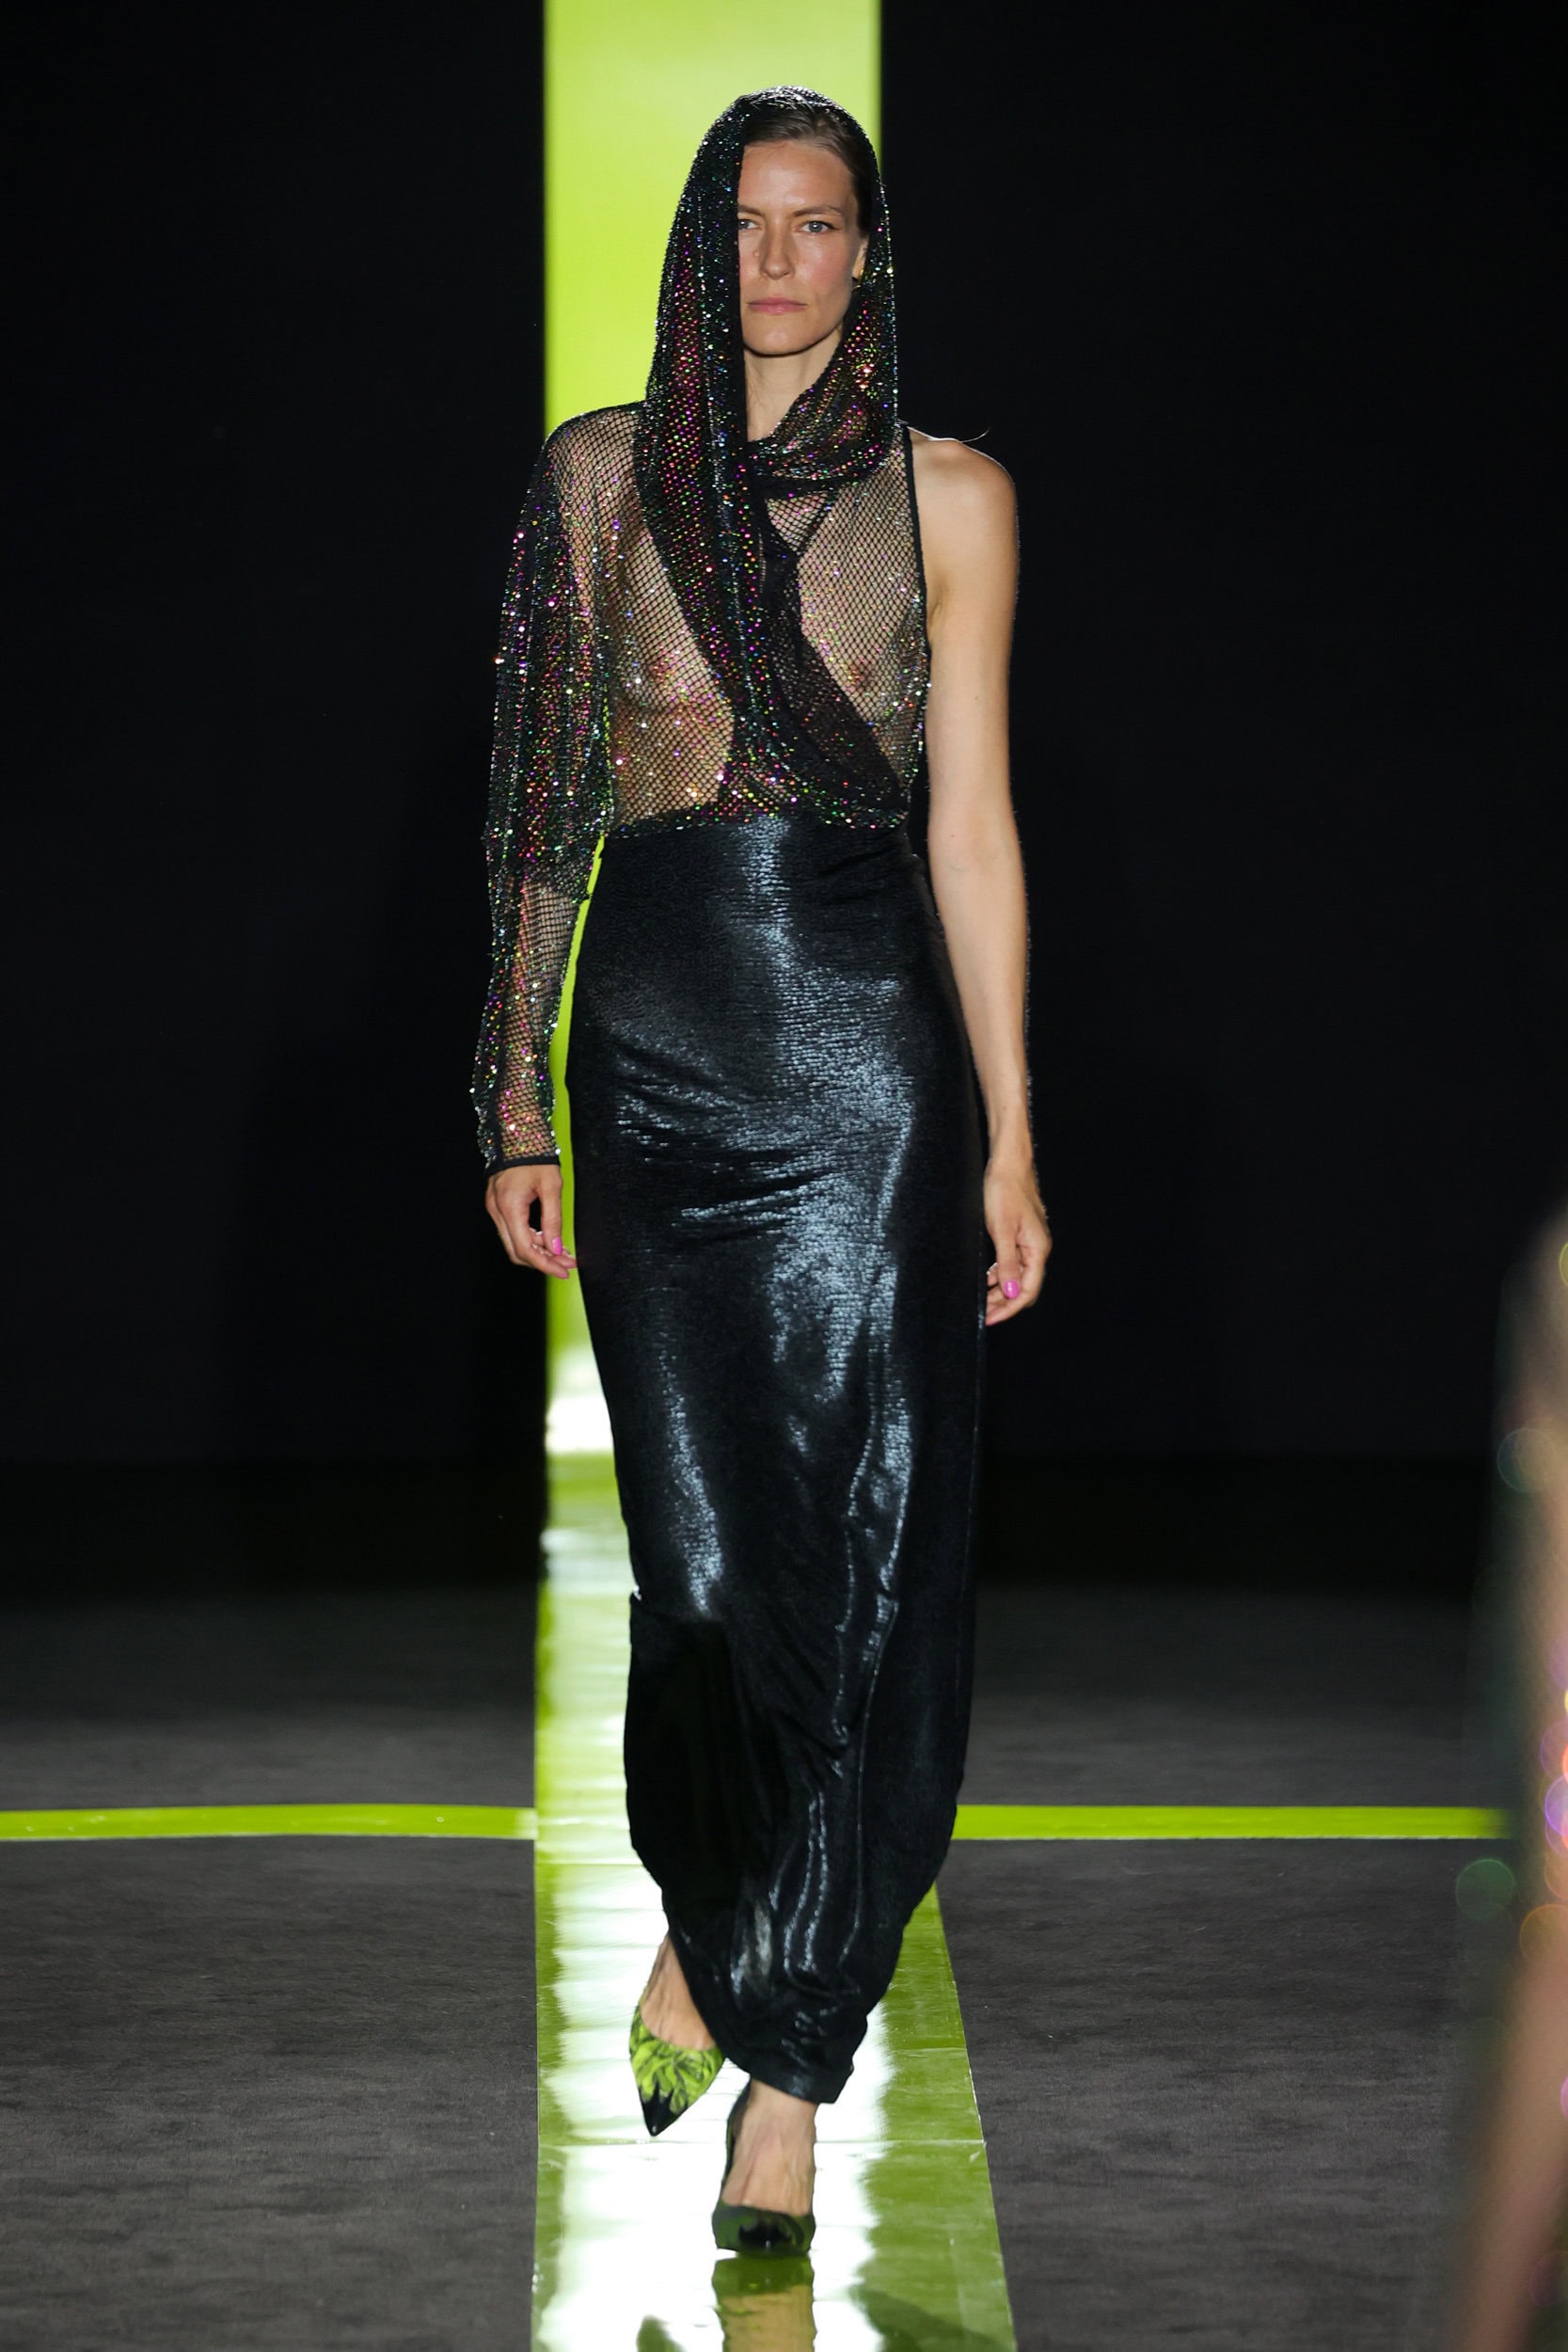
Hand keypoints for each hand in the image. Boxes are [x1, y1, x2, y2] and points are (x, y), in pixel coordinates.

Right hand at [486, 1164, 576, 1278]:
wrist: (518, 1135)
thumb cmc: (536, 1156)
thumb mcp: (552, 1186)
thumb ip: (553, 1220)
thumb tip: (556, 1248)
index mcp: (510, 1206)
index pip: (525, 1249)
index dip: (545, 1264)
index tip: (564, 1270)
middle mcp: (496, 1211)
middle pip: (517, 1251)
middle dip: (543, 1261)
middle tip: (567, 1264)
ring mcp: (493, 1209)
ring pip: (514, 1243)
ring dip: (538, 1251)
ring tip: (562, 1253)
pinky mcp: (496, 1206)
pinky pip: (512, 1231)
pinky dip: (530, 1239)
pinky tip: (548, 1239)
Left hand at [983, 1158, 1049, 1325]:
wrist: (1008, 1164)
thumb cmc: (1004, 1191)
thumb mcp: (1001, 1230)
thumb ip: (1006, 1264)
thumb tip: (1011, 1294)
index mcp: (1037, 1249)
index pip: (1028, 1291)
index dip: (1010, 1308)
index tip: (990, 1319)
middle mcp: (1037, 1249)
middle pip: (1024, 1287)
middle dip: (1005, 1304)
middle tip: (983, 1315)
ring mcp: (1030, 1242)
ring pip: (1017, 1276)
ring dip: (1001, 1291)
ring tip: (982, 1302)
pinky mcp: (1021, 1236)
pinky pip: (1013, 1263)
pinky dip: (1000, 1275)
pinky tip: (987, 1279)